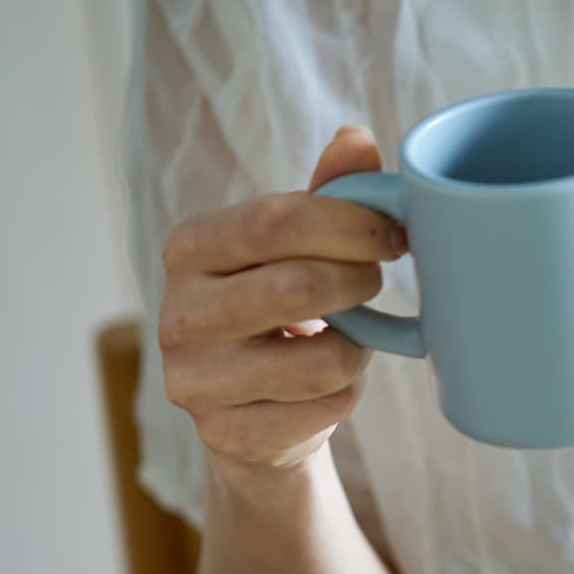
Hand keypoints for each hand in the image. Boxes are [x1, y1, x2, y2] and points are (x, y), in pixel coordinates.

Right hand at [157, 127, 405, 490]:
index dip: (352, 224)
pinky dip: (347, 395)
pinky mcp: (224, 435)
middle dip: (360, 283)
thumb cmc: (281, 312)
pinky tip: (326, 385)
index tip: (394, 234)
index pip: (277, 221)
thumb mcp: (293, 248)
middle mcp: (178, 313)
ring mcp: (195, 380)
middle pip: (299, 287)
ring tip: (349, 338)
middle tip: (374, 283)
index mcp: (189, 248)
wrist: (252, 414)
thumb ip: (325, 195)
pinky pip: (324, 409)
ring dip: (359, 349)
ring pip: (323, 360)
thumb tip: (357, 139)